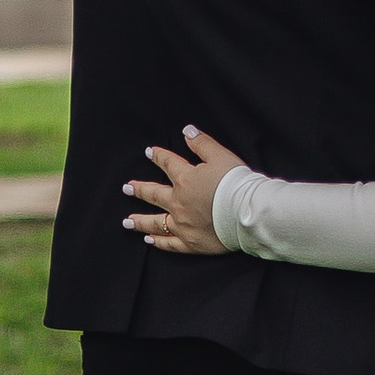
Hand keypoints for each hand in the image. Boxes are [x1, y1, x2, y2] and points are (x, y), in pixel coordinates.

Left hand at [123, 127, 246, 254]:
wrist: (247, 213)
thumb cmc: (236, 183)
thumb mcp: (221, 156)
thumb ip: (202, 144)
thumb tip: (187, 131)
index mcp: (185, 179)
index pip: (168, 163)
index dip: (158, 156)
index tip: (150, 152)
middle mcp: (179, 203)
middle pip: (154, 194)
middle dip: (139, 190)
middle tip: (127, 188)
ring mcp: (183, 225)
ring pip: (156, 222)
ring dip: (140, 221)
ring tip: (127, 221)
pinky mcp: (191, 243)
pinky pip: (170, 244)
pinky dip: (158, 242)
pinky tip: (149, 240)